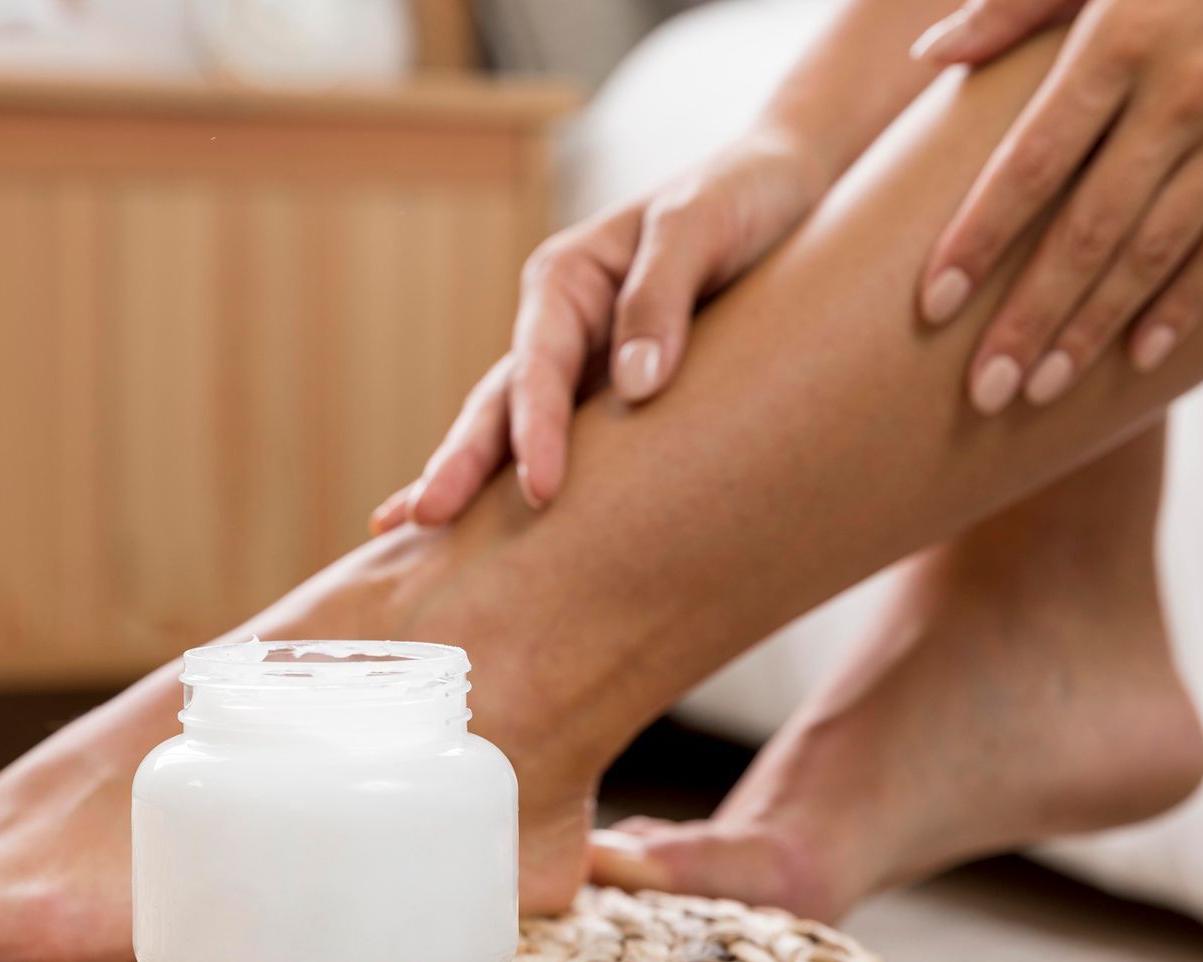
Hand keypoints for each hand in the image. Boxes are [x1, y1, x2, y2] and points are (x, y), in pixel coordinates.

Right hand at [369, 130, 829, 532]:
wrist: (784, 186)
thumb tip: (636, 385)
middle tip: (425, 520)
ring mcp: (584, 364)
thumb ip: (662, 295)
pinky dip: (523, 478)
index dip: (534, 429)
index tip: (540, 490)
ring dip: (472, 478)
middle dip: (460, 462)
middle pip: (500, 403)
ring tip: (418, 533)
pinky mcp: (616, 394)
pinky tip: (485, 526)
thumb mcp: (701, 223)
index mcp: (567, 278)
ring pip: (517, 429)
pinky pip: (573, 443)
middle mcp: (561, 325)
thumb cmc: (740, 197)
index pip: (539, 366)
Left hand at [913, 0, 1202, 413]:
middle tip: (982, 392)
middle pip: (1087, 231)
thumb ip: (1017, 4)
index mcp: (1117, 43)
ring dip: (1094, 328)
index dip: (979, 239)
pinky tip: (1139, 357)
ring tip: (1039, 390)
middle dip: (1030, 318)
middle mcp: (1180, 96)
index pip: (1031, 164)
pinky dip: (1185, 304)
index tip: (931, 304)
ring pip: (1155, 252)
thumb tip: (931, 54)